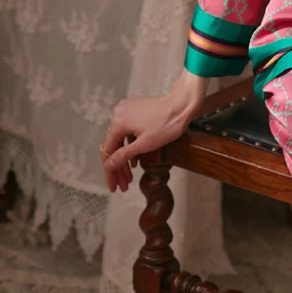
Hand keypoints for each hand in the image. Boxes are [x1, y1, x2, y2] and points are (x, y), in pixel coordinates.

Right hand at [99, 70, 207, 193]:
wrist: (182, 104)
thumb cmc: (167, 124)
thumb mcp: (144, 145)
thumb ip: (123, 156)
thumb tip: (108, 165)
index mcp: (118, 122)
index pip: (108, 153)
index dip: (110, 173)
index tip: (114, 187)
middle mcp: (118, 113)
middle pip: (114, 146)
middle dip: (119, 168)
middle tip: (124, 186)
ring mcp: (126, 109)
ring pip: (121, 139)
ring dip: (125, 158)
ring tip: (130, 176)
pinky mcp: (134, 108)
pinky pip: (127, 130)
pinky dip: (130, 145)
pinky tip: (135, 160)